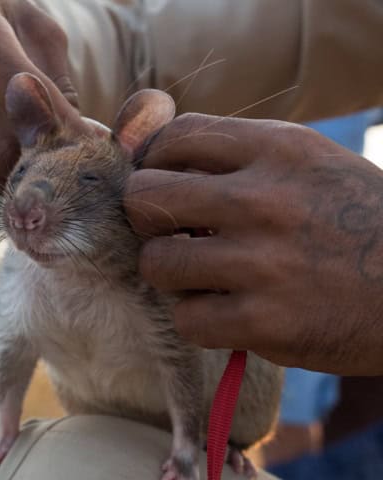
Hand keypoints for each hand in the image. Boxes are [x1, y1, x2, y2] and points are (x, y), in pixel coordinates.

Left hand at [124, 113, 382, 374]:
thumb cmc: (355, 218)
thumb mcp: (307, 161)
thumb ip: (234, 152)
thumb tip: (147, 147)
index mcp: (278, 148)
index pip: (174, 138)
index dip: (157, 164)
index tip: (170, 186)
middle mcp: (265, 199)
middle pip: (144, 197)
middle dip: (148, 219)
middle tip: (175, 233)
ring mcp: (264, 262)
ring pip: (156, 263)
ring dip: (172, 274)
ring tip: (205, 276)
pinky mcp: (266, 322)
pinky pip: (186, 319)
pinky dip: (201, 320)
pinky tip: (229, 312)